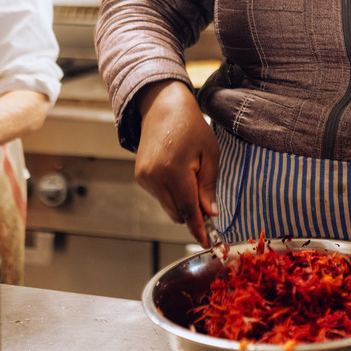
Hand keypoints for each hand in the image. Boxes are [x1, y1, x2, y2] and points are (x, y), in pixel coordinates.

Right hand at [134, 80, 220, 246]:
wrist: (162, 108)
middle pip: (177, 213)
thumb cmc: (191, 126)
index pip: (188, 209)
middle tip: (206, 199)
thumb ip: (208, 185)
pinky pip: (160, 196)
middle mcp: (155, 177)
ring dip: (182, 202)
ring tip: (190, 174)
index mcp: (174, 170)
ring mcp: (144, 178)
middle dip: (193, 213)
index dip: (199, 228)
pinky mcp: (140, 177)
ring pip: (168, 206)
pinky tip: (177, 172)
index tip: (208, 243)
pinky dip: (172, 193)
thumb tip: (210, 213)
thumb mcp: (209, 153)